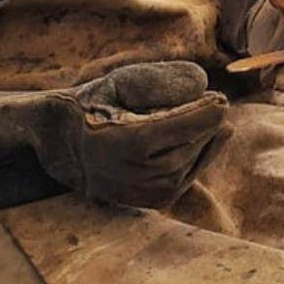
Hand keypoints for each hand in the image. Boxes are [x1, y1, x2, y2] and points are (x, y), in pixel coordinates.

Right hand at [41, 62, 227, 208]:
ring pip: (189, 167)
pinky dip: (197, 160)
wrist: (62, 143)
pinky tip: (202, 140)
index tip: (221, 98)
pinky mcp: (144, 203)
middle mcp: (129, 174)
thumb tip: (202, 85)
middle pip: (189, 148)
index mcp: (123, 141)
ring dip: (205, 142)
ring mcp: (136, 194)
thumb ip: (160, 79)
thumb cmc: (94, 104)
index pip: (182, 128)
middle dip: (208, 125)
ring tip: (210, 120)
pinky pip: (182, 182)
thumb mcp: (120, 81)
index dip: (207, 112)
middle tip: (217, 104)